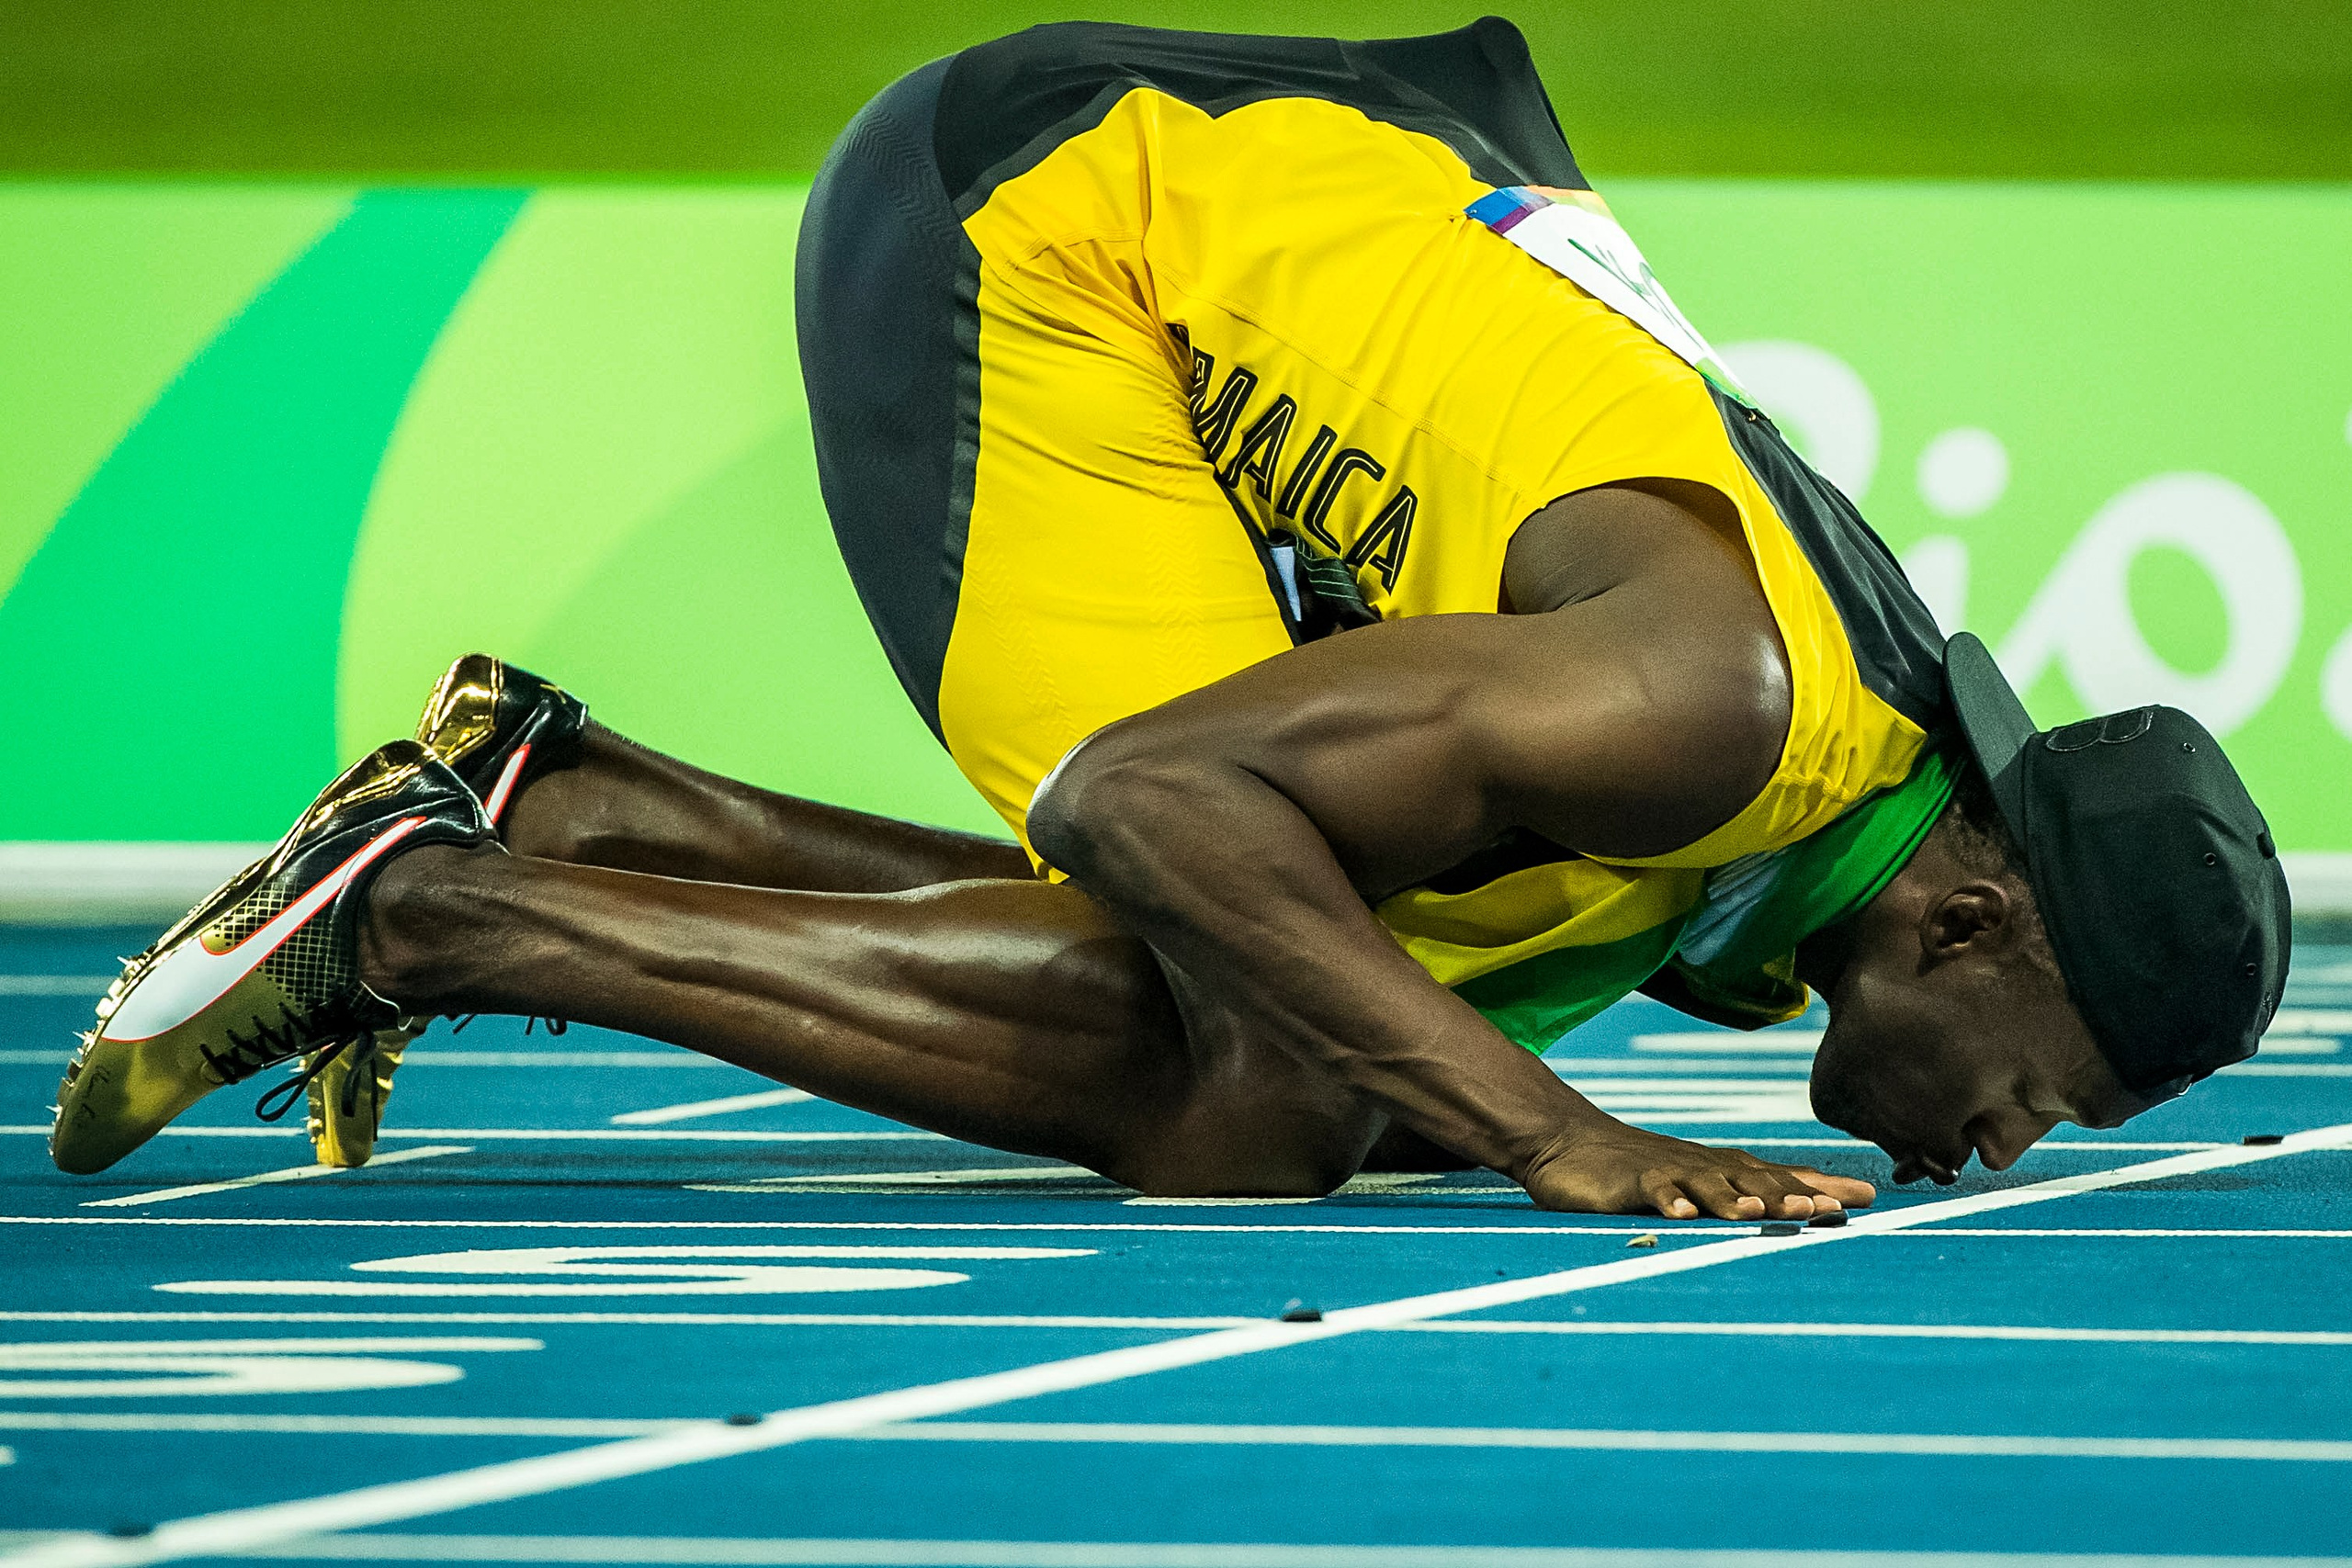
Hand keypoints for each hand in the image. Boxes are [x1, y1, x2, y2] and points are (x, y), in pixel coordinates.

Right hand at [1519, 1121, 1876, 1219]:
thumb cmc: (1640, 1167)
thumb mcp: (1696, 1179)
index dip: (1823, 1186)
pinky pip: (1651, 1191)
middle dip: (1790, 1194)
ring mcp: (1667, 1171)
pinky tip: (1680, 1215)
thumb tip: (1812, 1206)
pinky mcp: (1629, 1182)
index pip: (1782, 1175)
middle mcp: (1703, 1166)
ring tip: (1757, 1211)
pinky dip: (1666, 1201)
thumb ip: (1743, 1192)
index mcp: (1723, 1169)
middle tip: (1826, 1210)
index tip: (1866, 1197)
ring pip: (1707, 1184)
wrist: (1569, 1140)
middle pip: (1754, 1179)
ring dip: (1733, 1198)